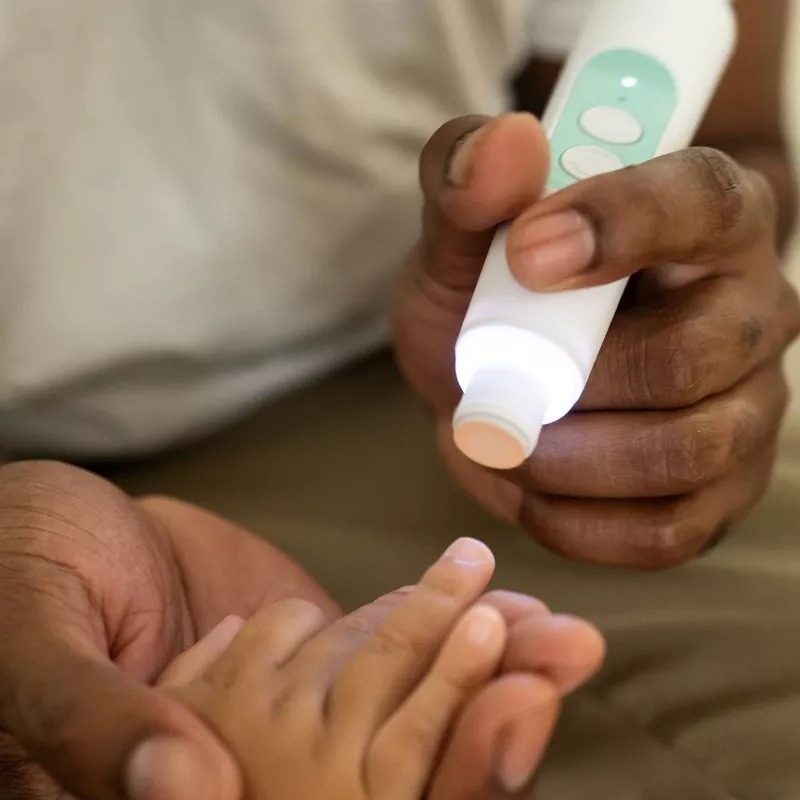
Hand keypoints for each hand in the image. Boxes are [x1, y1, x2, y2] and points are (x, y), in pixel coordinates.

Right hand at [0, 460, 602, 799]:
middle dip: (482, 734)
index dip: (417, 796)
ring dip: (490, 673)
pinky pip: (394, 649)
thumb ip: (93, 725)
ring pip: (407, 711)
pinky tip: (510, 604)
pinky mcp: (317, 657)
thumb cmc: (10, 578)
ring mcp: (296, 714)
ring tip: (560, 636)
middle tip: (554, 674)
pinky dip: (454, 626)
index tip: (498, 736)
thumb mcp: (28, 653)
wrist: (46, 524)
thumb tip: (186, 790)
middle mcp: (255, 778)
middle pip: (389, 781)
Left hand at [394, 113, 799, 568]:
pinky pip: (669, 532)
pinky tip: (529, 490)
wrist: (496, 371)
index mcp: (701, 215)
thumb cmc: (486, 291)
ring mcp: (746, 407)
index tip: (524, 254)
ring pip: (685, 453)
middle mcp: (747, 309)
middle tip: (489, 388)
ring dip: (565, 461)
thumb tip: (508, 144)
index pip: (696, 202)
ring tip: (500, 440)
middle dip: (567, 386)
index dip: (615, 225)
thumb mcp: (459, 233)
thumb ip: (467, 181)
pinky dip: (576, 523)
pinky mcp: (719, 491)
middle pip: (688, 358)